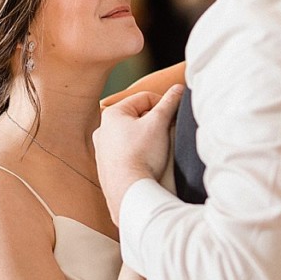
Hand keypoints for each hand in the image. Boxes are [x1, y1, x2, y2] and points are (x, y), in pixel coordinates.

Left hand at [93, 83, 183, 218]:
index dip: (163, 104)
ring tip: (157, 150)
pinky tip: (147, 162)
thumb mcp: (159, 123)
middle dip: (155, 122)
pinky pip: (127, 153)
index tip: (174, 116)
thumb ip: (169, 103)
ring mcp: (102, 150)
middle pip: (137, 117)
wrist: (128, 190)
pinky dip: (138, 154)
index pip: (144, 98)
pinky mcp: (106, 167)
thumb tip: (178, 88)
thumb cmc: (141, 154)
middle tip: (167, 133)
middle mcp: (102, 130)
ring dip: (147, 138)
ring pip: (132, 136)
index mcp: (111, 114)